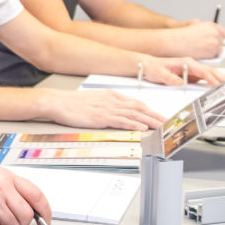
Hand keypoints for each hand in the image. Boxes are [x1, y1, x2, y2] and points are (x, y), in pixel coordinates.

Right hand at [45, 89, 162, 129]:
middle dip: (155, 115)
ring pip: (134, 114)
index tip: (158, 115)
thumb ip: (106, 105)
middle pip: (139, 107)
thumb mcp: (93, 100)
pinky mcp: (101, 117)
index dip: (150, 109)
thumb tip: (116, 112)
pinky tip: (142, 128)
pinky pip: (122, 121)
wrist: (57, 102)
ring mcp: (107, 108)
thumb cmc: (71, 103)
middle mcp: (112, 100)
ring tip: (160, 127)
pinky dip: (134, 124)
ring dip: (149, 121)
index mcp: (111, 95)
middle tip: (166, 122)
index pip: (135, 102)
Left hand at [142, 55, 224, 86]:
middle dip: (222, 77)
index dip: (212, 78)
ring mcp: (192, 69)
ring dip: (220, 79)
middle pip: (210, 71)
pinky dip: (213, 81)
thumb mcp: (160, 74)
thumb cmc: (154, 67)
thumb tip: (180, 83)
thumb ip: (170, 79)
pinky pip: (204, 77)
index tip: (219, 84)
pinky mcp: (191, 74)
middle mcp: (191, 64)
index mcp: (186, 62)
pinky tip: (218, 85)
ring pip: (209, 74)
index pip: (203, 71)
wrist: (148, 66)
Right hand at [163, 20, 224, 58]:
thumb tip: (211, 32)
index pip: (223, 32)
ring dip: (214, 51)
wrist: (177, 42)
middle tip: (208, 47)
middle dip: (216, 44)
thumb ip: (205, 28)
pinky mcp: (213, 53)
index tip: (217, 39)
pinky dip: (210, 57)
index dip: (219, 36)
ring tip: (203, 51)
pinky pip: (215, 56)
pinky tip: (201, 54)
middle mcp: (215, 34)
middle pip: (222, 41)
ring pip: (219, 50)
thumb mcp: (195, 24)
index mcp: (212, 26)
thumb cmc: (182, 34)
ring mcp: (215, 43)